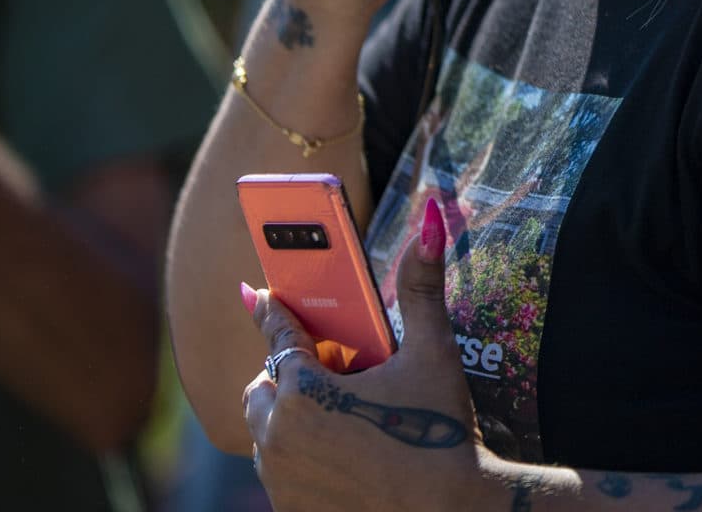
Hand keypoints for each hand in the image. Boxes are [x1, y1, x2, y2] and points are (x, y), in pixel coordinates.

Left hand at [244, 199, 480, 510]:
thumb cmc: (442, 431)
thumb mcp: (433, 352)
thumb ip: (422, 285)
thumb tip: (429, 219)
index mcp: (303, 392)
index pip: (277, 336)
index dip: (272, 311)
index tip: (259, 295)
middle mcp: (277, 438)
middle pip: (262, 386)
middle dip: (287, 374)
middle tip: (330, 371)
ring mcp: (278, 479)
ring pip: (265, 431)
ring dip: (288, 416)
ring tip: (337, 411)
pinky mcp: (289, 510)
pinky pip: (278, 470)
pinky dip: (298, 455)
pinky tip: (341, 452)